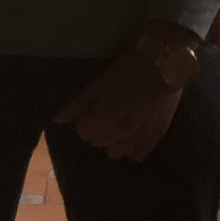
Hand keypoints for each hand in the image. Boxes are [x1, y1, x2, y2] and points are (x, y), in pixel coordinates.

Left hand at [54, 48, 181, 162]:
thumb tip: (57, 120)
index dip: (87, 120)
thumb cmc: (126, 71)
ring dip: (115, 141)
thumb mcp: (97, 84)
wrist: (162, 64)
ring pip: (117, 153)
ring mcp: (138, 139)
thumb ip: (77, 106)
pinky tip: (134, 134)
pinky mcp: (155, 138)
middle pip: (98, 143)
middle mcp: (119, 135)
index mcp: (101, 121)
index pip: (83, 133)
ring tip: (122, 123)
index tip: (95, 109)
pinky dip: (132, 147)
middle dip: (100, 130)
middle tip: (109, 112)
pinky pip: (137, 156)